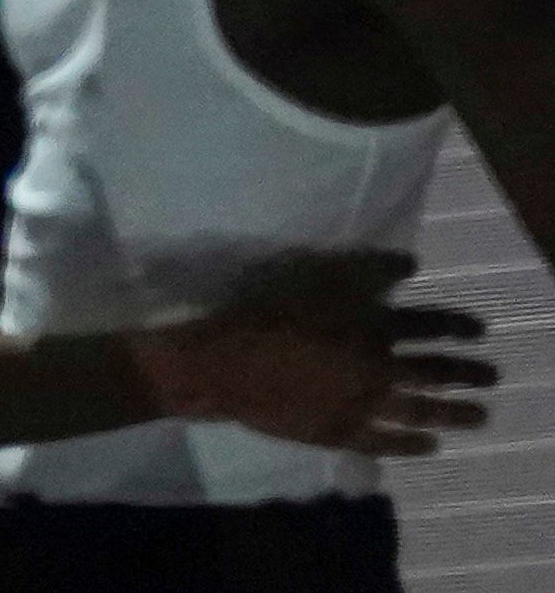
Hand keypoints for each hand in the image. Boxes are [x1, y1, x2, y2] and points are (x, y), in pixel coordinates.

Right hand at [133, 248, 493, 456]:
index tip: (479, 330)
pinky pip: (386, 442)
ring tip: (478, 417)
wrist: (219, 365)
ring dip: (454, 413)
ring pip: (420, 411)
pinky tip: (430, 445)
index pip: (429, 326)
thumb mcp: (311, 274)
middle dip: (468, 374)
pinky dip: (412, 444)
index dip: (458, 326)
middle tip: (492, 377)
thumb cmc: (260, 312)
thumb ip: (364, 269)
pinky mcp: (340, 432)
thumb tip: (411, 265)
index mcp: (371, 327)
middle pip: (435, 372)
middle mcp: (377, 369)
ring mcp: (361, 406)